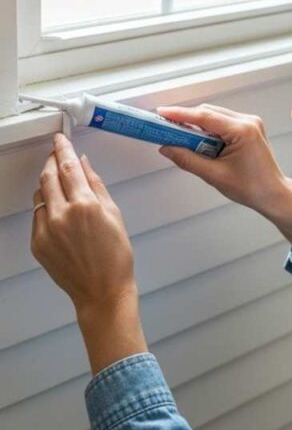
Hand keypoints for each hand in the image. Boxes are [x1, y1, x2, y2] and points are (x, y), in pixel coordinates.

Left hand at [31, 134, 136, 318]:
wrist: (102, 290)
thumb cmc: (116, 256)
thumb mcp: (115, 215)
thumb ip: (97, 186)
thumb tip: (84, 164)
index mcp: (86, 205)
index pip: (69, 167)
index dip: (63, 149)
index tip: (60, 139)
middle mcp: (62, 215)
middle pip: (48, 176)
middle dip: (52, 162)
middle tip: (56, 154)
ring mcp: (46, 229)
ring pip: (39, 194)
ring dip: (47, 185)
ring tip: (61, 186)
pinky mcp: (37, 242)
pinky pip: (37, 215)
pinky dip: (46, 207)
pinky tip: (60, 214)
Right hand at [155, 104, 289, 216]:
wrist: (273, 193)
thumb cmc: (251, 187)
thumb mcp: (214, 175)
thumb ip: (187, 159)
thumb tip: (167, 148)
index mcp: (243, 131)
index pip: (205, 117)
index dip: (181, 114)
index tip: (162, 113)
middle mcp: (248, 122)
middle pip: (209, 113)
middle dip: (186, 120)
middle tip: (165, 128)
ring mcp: (250, 124)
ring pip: (215, 116)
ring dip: (197, 125)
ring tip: (179, 137)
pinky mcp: (249, 129)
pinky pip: (223, 123)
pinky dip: (208, 130)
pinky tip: (198, 141)